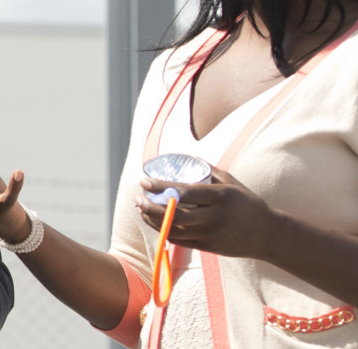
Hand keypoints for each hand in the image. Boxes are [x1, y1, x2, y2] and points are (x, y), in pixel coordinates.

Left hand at [136, 166, 273, 259]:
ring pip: (174, 230)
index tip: (143, 181)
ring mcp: (211, 235)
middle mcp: (214, 217)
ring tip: (141, 208)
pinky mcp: (209, 248)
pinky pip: (181, 241)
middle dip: (151, 206)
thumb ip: (206, 170)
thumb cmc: (247, 202)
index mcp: (220, 197)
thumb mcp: (230, 181)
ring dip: (153, 220)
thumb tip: (180, 157)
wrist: (269, 235)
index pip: (183, 192)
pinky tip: (154, 222)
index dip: (160, 187)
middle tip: (138, 198)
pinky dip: (164, 231)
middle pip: (174, 214)